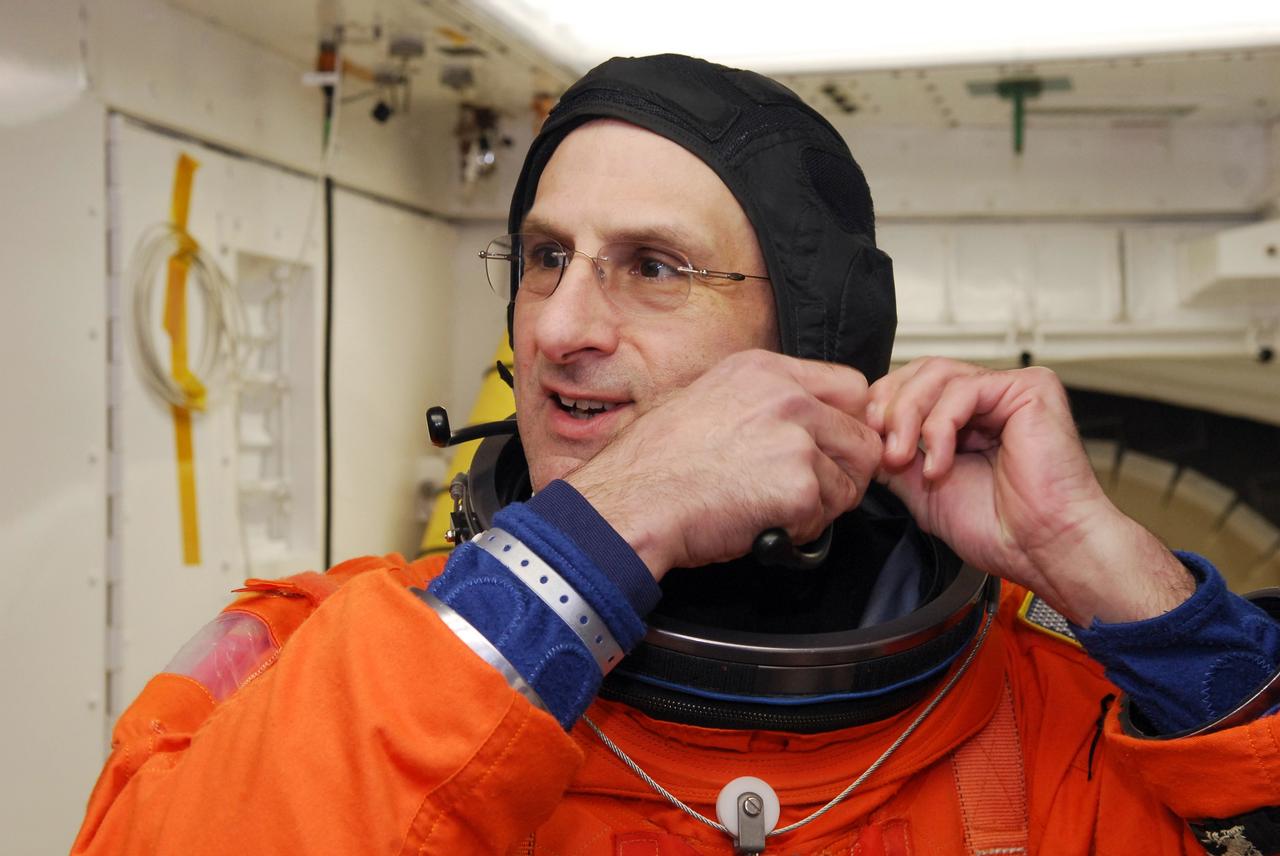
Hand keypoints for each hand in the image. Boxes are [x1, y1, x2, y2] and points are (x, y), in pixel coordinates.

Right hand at [565, 350, 881, 580]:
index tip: (830, 449)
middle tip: (809, 493)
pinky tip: (763, 526)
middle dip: (842, 470)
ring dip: (822, 503)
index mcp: (763, 369)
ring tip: (774, 510)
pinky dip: (801, 530)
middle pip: (862, 435)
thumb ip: (759, 404)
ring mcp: (796, 438)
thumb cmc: (652, 465)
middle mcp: (786, 395)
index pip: (850, 386)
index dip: (845, 424)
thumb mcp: (706, 402)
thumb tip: (795, 426)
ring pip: (851, 479)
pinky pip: (828, 516)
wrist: (630, 503)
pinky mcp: (800, 485)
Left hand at [867, 358, 1193, 624]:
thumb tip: (864, 438)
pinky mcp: (1030, 388)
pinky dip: (939, 428)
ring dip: (908, 417)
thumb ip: (895, 456)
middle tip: (884, 452)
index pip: (911, 386)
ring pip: (936, 374)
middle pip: (920, 372)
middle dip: (889, 409)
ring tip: (903, 459)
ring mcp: (1009, 389)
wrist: (1044, 550)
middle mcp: (989, 398)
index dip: (881, 408)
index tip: (866, 444)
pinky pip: (964, 389)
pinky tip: (939, 465)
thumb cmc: (999, 529)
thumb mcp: (922, 489)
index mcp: (967, 418)